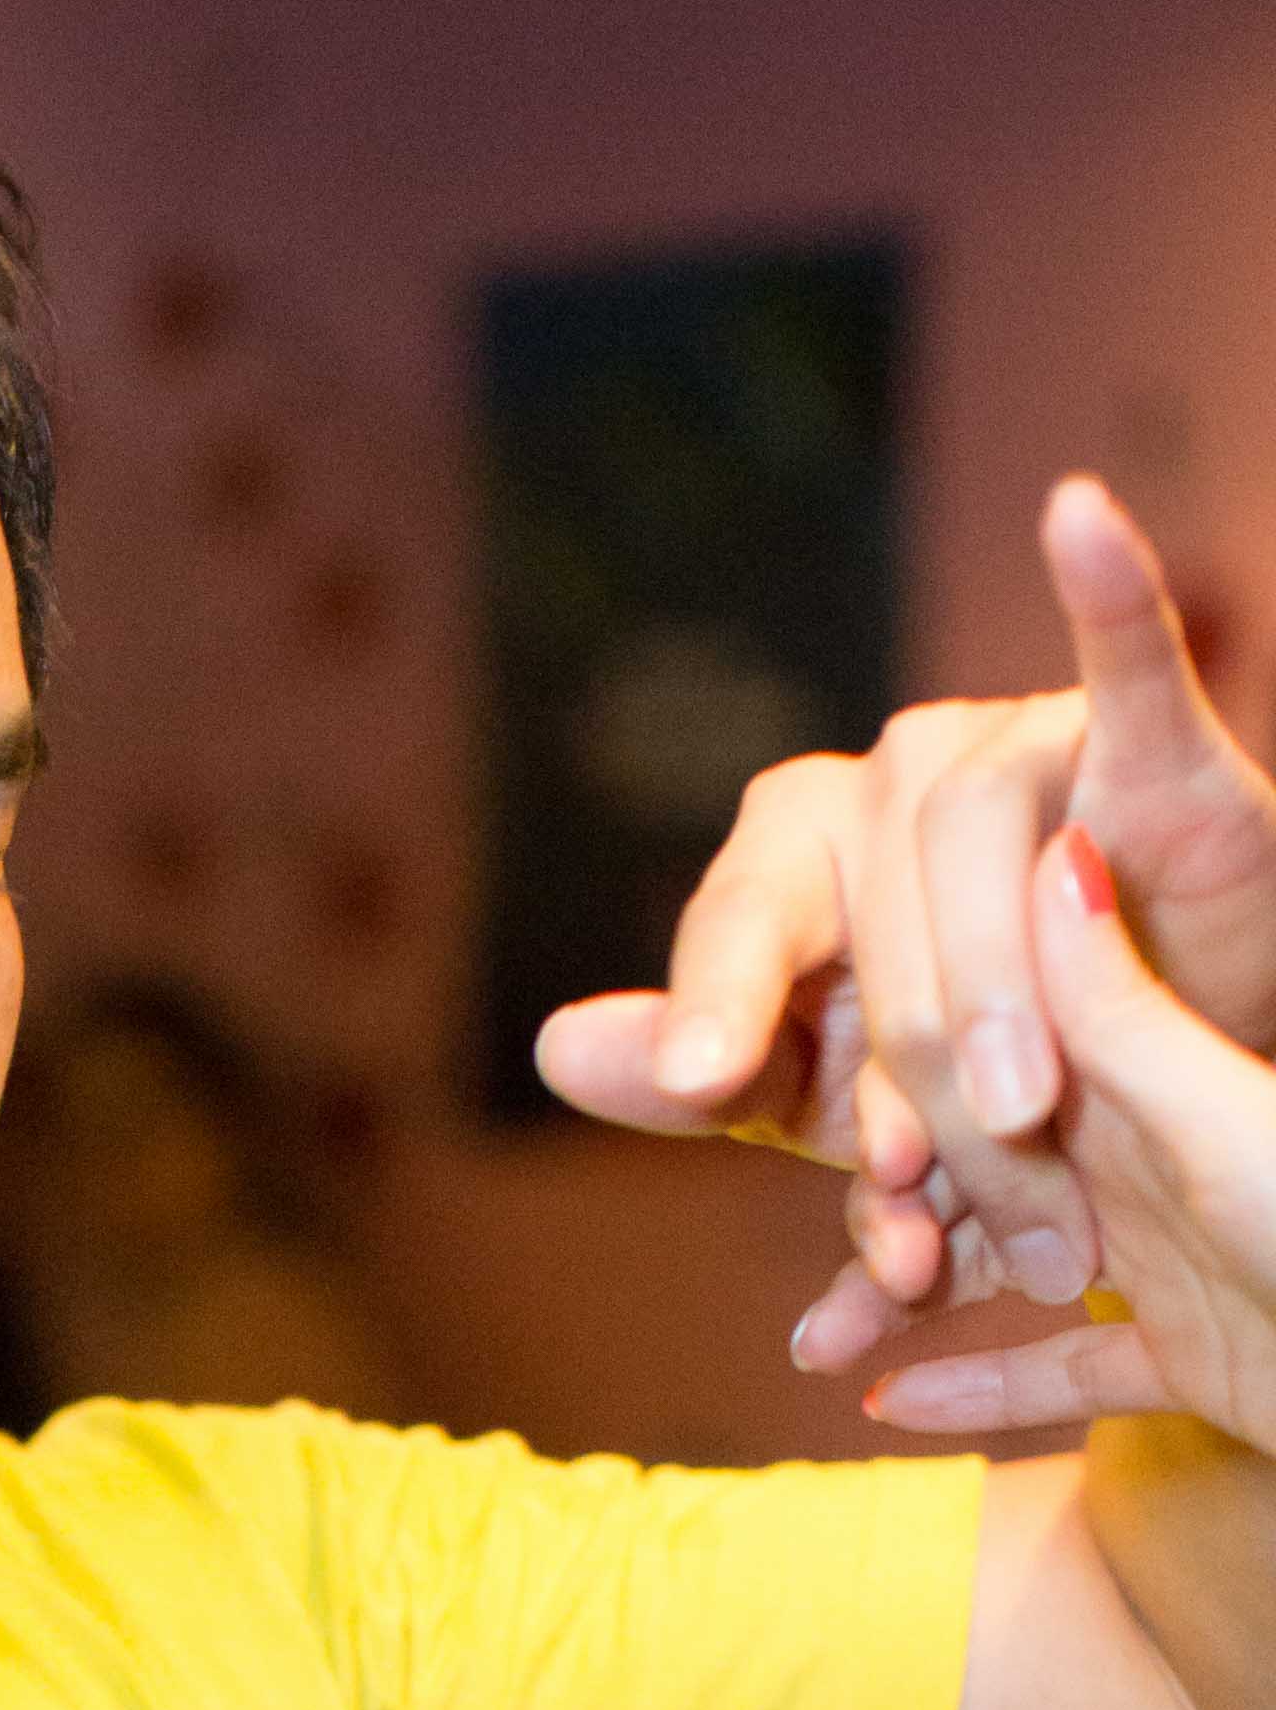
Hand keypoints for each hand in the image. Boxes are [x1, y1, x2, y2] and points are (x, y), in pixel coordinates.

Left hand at [533, 477, 1275, 1373]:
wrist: (1151, 1053)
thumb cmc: (966, 1072)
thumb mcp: (830, 1104)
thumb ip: (709, 1082)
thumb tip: (558, 1047)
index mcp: (793, 862)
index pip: (736, 929)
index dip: (719, 1012)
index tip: (701, 1080)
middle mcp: (888, 782)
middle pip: (877, 932)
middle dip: (908, 1085)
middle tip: (932, 1192)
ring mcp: (1010, 744)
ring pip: (979, 855)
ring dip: (1001, 1001)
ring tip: (1026, 1116)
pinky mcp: (1130, 736)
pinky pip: (1121, 659)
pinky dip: (1107, 592)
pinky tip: (1074, 517)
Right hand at [862, 825, 1275, 1452]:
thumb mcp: (1225, 1121)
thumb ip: (1126, 1009)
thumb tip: (1056, 850)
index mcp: (1160, 1077)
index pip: (1013, 1032)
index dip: (930, 1041)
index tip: (851, 1068)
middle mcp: (1152, 1155)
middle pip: (987, 1158)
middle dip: (895, 1184)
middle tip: (820, 1216)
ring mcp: (1167, 1257)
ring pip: (1006, 1271)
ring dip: (912, 1298)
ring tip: (815, 1336)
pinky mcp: (1187, 1356)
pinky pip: (1064, 1376)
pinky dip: (981, 1392)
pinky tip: (887, 1402)